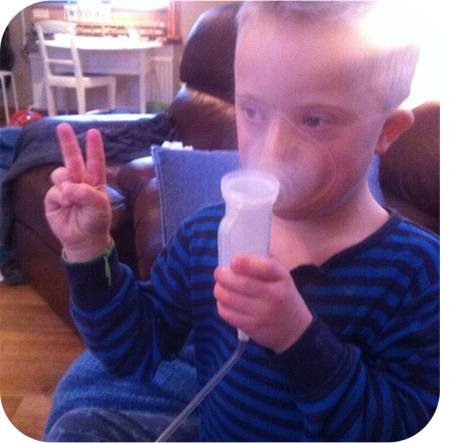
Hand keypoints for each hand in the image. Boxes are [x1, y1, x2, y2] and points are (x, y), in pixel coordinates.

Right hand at [44, 123, 111, 261]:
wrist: (83, 240)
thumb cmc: (96, 221)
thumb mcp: (100, 207)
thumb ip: (87, 193)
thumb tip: (68, 186)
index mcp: (95, 181)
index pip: (95, 161)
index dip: (94, 147)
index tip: (93, 132)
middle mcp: (80, 182)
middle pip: (72, 159)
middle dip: (67, 143)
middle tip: (62, 126)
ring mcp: (65, 189)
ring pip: (60, 173)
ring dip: (65, 182)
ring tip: (72, 197)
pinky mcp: (53, 198)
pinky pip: (54, 190)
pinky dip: (60, 197)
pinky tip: (65, 205)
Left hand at [214, 255, 312, 353]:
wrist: (295, 330)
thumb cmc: (284, 296)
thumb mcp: (283, 278)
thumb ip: (265, 263)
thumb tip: (240, 251)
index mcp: (283, 279)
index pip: (267, 268)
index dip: (246, 263)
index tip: (233, 261)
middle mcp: (275, 296)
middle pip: (243, 284)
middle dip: (224, 276)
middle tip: (218, 273)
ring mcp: (263, 314)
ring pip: (232, 299)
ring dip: (219, 290)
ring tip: (219, 286)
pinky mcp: (253, 328)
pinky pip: (229, 314)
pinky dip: (221, 305)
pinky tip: (224, 301)